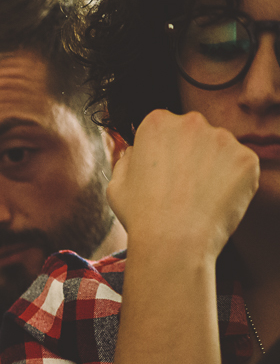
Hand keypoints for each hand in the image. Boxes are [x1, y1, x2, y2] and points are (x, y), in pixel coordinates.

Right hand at [107, 109, 258, 265]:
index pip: (163, 126)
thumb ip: (127, 160)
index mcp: (156, 123)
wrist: (174, 242)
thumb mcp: (116, 185)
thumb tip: (136, 153)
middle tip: (180, 187)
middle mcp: (191, 122)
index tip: (161, 172)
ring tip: (197, 198)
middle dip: (189, 154)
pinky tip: (214, 201)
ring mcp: (223, 139)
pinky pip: (239, 167)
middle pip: (193, 133)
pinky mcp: (246, 158)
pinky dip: (230, 182)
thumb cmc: (141, 216)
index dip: (161, 151)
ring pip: (219, 149)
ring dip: (211, 166)